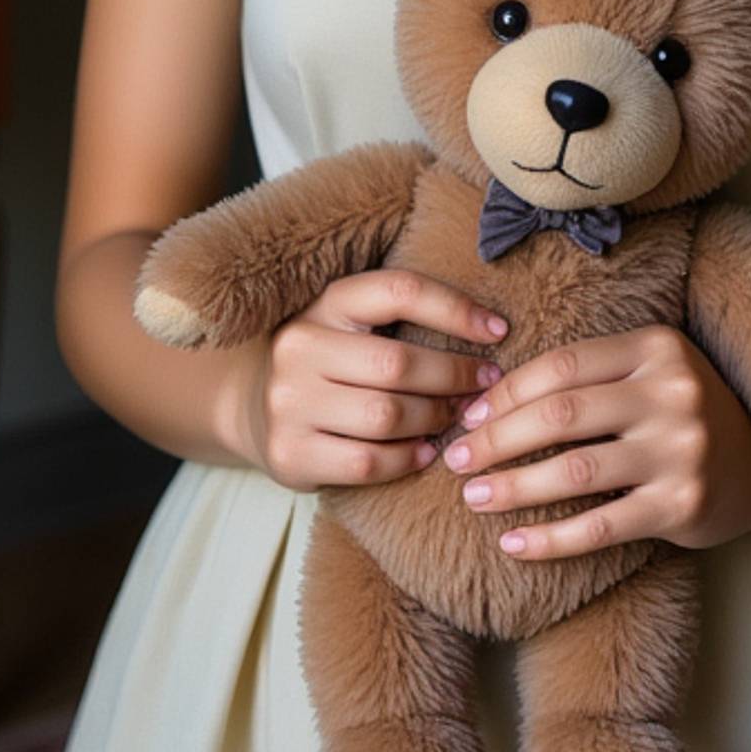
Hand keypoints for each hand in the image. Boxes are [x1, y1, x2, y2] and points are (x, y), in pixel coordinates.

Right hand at [230, 268, 509, 492]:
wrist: (252, 407)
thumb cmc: (327, 361)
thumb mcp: (352, 323)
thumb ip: (402, 320)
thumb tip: (491, 331)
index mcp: (325, 303)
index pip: (399, 290)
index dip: (455, 308)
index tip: (498, 330)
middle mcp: (300, 346)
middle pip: (398, 362)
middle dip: (453, 376)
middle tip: (484, 387)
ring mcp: (288, 403)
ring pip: (386, 415)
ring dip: (434, 419)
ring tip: (455, 418)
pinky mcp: (289, 453)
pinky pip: (367, 461)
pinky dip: (407, 458)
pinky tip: (425, 451)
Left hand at [441, 323, 750, 560]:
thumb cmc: (685, 415)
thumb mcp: (650, 374)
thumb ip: (591, 377)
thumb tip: (491, 400)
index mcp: (657, 347)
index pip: (562, 365)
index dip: (506, 392)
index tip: (468, 418)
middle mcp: (672, 393)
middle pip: (561, 414)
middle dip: (496, 440)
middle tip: (454, 461)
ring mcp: (680, 451)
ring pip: (575, 471)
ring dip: (513, 488)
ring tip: (474, 498)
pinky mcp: (682, 506)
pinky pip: (600, 526)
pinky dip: (550, 539)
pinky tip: (514, 544)